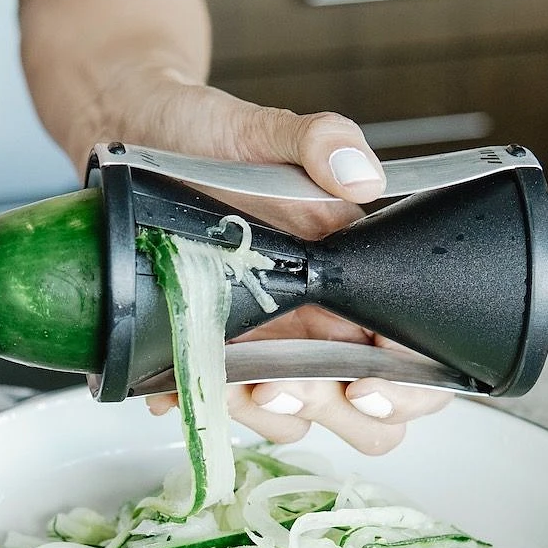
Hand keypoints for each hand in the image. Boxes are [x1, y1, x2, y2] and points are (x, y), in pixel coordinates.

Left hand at [129, 77, 450, 452]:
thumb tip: (362, 174)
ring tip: (233, 380)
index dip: (402, 387)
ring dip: (265, 415)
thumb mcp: (265, 129)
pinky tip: (175, 380)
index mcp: (349, 282)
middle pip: (358, 408)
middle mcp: (315, 323)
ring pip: (293, 418)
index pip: (408, 355)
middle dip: (330, 411)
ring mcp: (264, 345)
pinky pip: (216, 403)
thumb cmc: (206, 137)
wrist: (139, 136)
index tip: (363, 384)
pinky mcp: (212, 352)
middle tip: (286, 382)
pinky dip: (197, 403)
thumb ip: (321, 141)